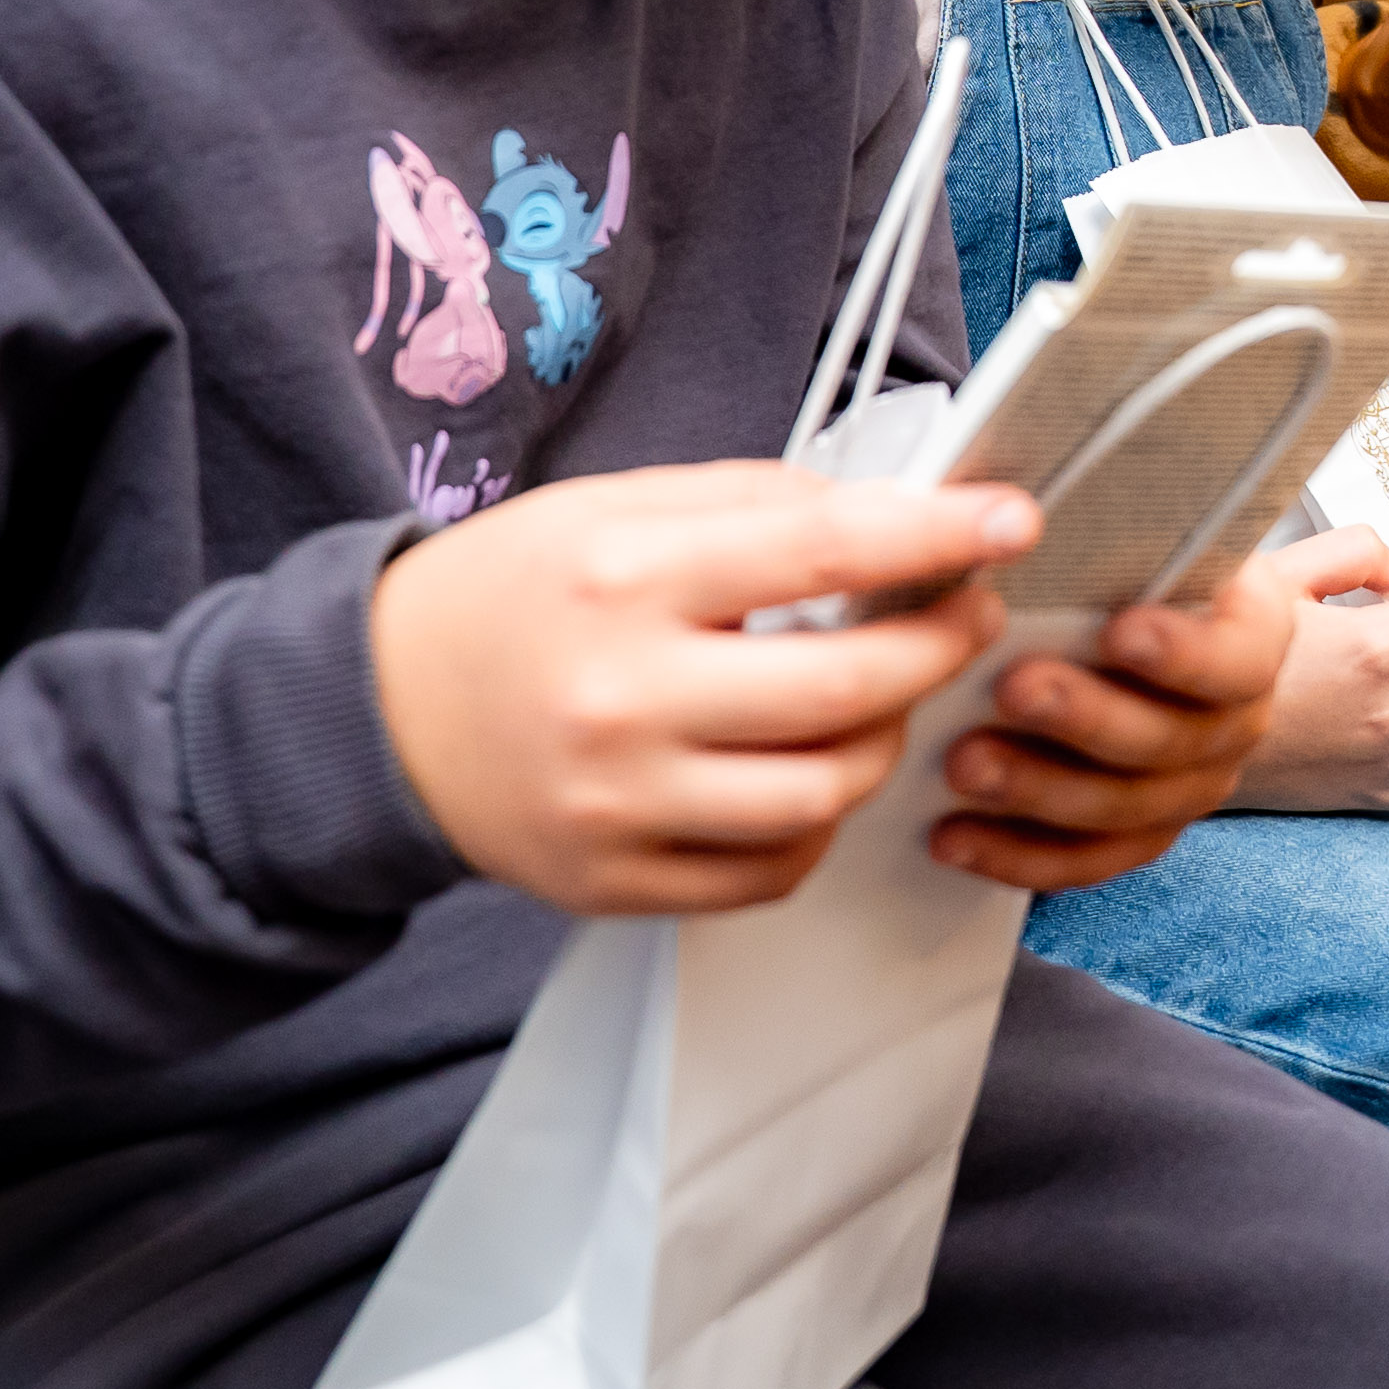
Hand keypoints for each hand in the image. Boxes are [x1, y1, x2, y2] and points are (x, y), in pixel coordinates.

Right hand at [371, 461, 1030, 916]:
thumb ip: (748, 505)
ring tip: (878, 695)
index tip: (1011, 520)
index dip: (936, 536)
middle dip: (937, 645)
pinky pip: (770, 870)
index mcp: (624, 577)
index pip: (820, 549)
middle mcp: (623, 696)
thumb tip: (891, 511)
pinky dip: (814, 823)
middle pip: (843, 688)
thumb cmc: (512, 594)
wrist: (377, 711)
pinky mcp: (615, 883)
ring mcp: (619, 803)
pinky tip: (805, 771)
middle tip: (968, 615)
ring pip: (822, 792)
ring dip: (883, 739)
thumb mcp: (610, 509)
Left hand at [942, 552, 1306, 885]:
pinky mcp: (1138, 836)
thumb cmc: (1132, 573)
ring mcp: (1190, 788)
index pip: (1237, 656)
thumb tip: (1025, 512)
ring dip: (1037, 789)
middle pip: (1169, 740)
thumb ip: (1112, 534)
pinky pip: (1084, 861)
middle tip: (1012, 687)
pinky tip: (953, 836)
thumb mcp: (1140, 538)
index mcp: (1252, 635)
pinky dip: (1016, 854)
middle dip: (1084, 717)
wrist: (1151, 635)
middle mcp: (1235, 722)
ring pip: (1123, 809)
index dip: (1184, 652)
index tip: (1121, 629)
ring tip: (963, 763)